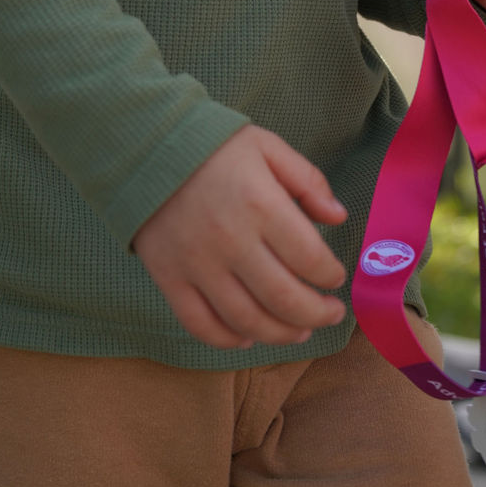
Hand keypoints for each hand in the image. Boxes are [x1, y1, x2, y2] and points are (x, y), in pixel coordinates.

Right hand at [132, 125, 347, 349]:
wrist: (146, 146)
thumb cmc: (213, 145)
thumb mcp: (266, 146)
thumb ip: (307, 179)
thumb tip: (339, 217)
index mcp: (260, 203)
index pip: (310, 258)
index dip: (330, 275)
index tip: (336, 277)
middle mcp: (231, 239)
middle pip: (284, 298)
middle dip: (317, 313)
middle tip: (331, 314)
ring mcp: (197, 263)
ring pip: (247, 320)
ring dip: (281, 334)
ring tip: (300, 331)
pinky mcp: (169, 278)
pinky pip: (201, 325)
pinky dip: (229, 341)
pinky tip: (248, 336)